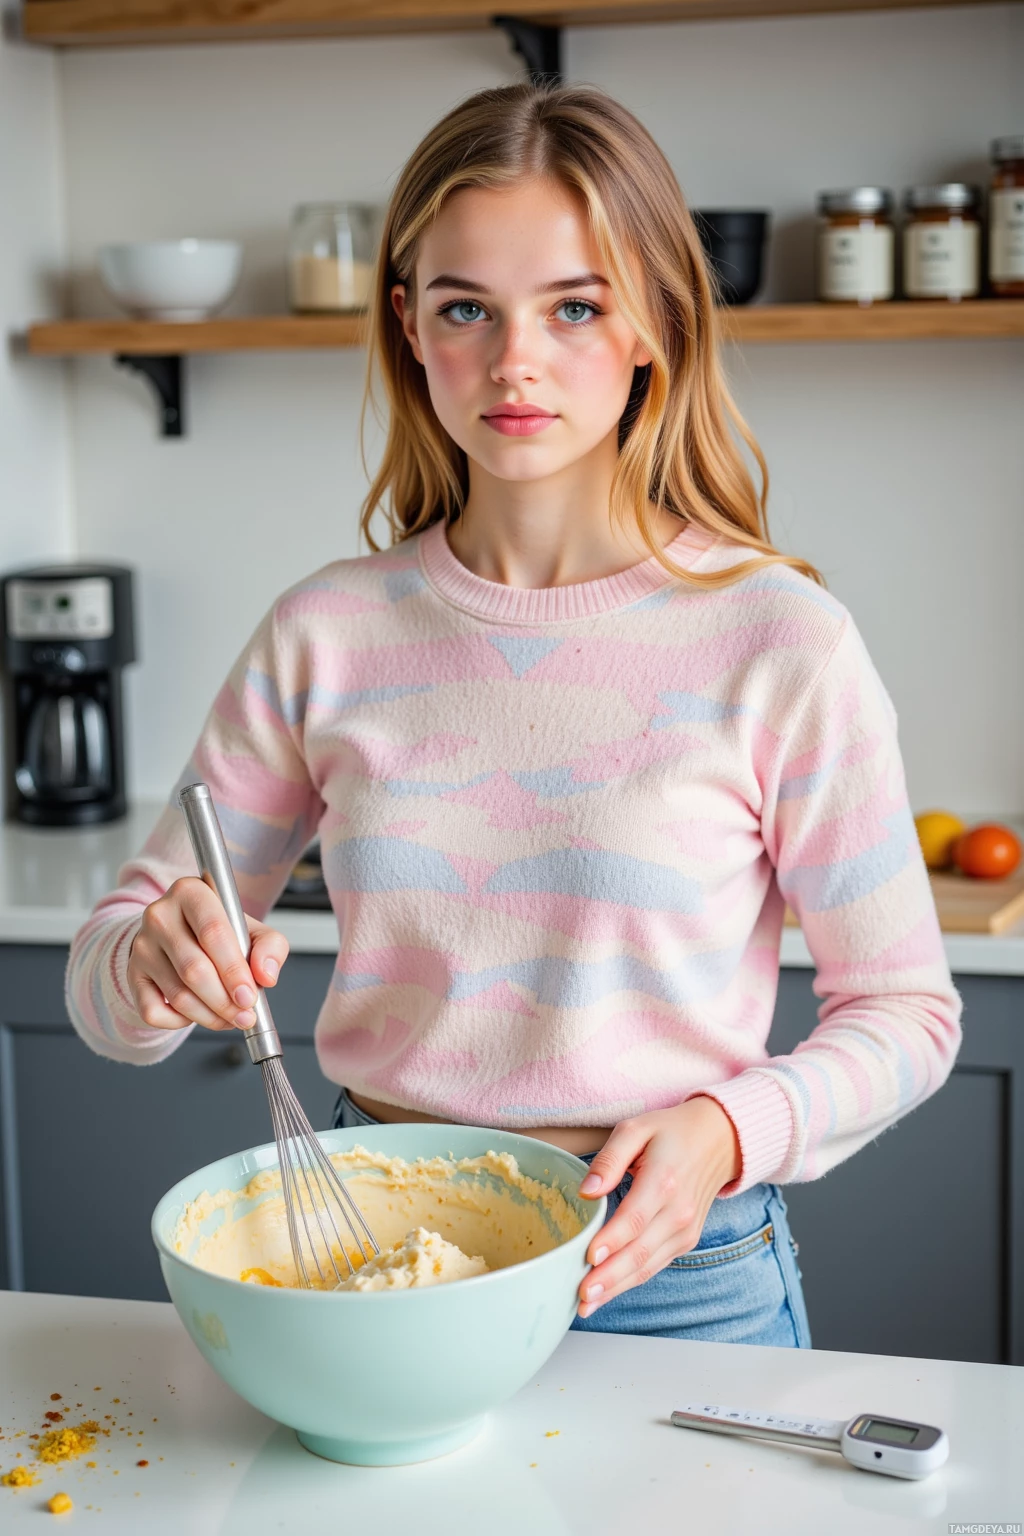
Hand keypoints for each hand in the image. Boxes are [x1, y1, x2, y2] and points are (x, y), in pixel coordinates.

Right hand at [127, 876, 288, 1032]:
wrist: (181, 932)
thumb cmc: (220, 931)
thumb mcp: (253, 929)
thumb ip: (271, 947)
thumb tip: (266, 976)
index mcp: (191, 892)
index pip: (213, 933)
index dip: (234, 970)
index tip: (249, 996)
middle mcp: (160, 915)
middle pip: (194, 969)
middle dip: (224, 1001)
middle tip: (244, 1015)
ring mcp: (142, 945)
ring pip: (177, 994)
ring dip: (209, 1015)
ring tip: (229, 1018)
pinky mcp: (132, 973)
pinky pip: (153, 1011)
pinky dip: (179, 1022)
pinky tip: (198, 1014)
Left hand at [576, 1096, 741, 1316]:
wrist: (719, 1140)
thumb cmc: (672, 1132)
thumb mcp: (637, 1129)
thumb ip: (610, 1159)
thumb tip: (587, 1191)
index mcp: (664, 1180)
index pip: (635, 1218)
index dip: (611, 1240)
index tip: (588, 1257)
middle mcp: (679, 1211)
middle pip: (640, 1251)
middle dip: (609, 1277)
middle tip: (580, 1295)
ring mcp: (685, 1230)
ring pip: (647, 1266)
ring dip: (616, 1287)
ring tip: (586, 1304)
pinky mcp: (686, 1240)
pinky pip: (655, 1265)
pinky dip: (631, 1281)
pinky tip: (607, 1291)